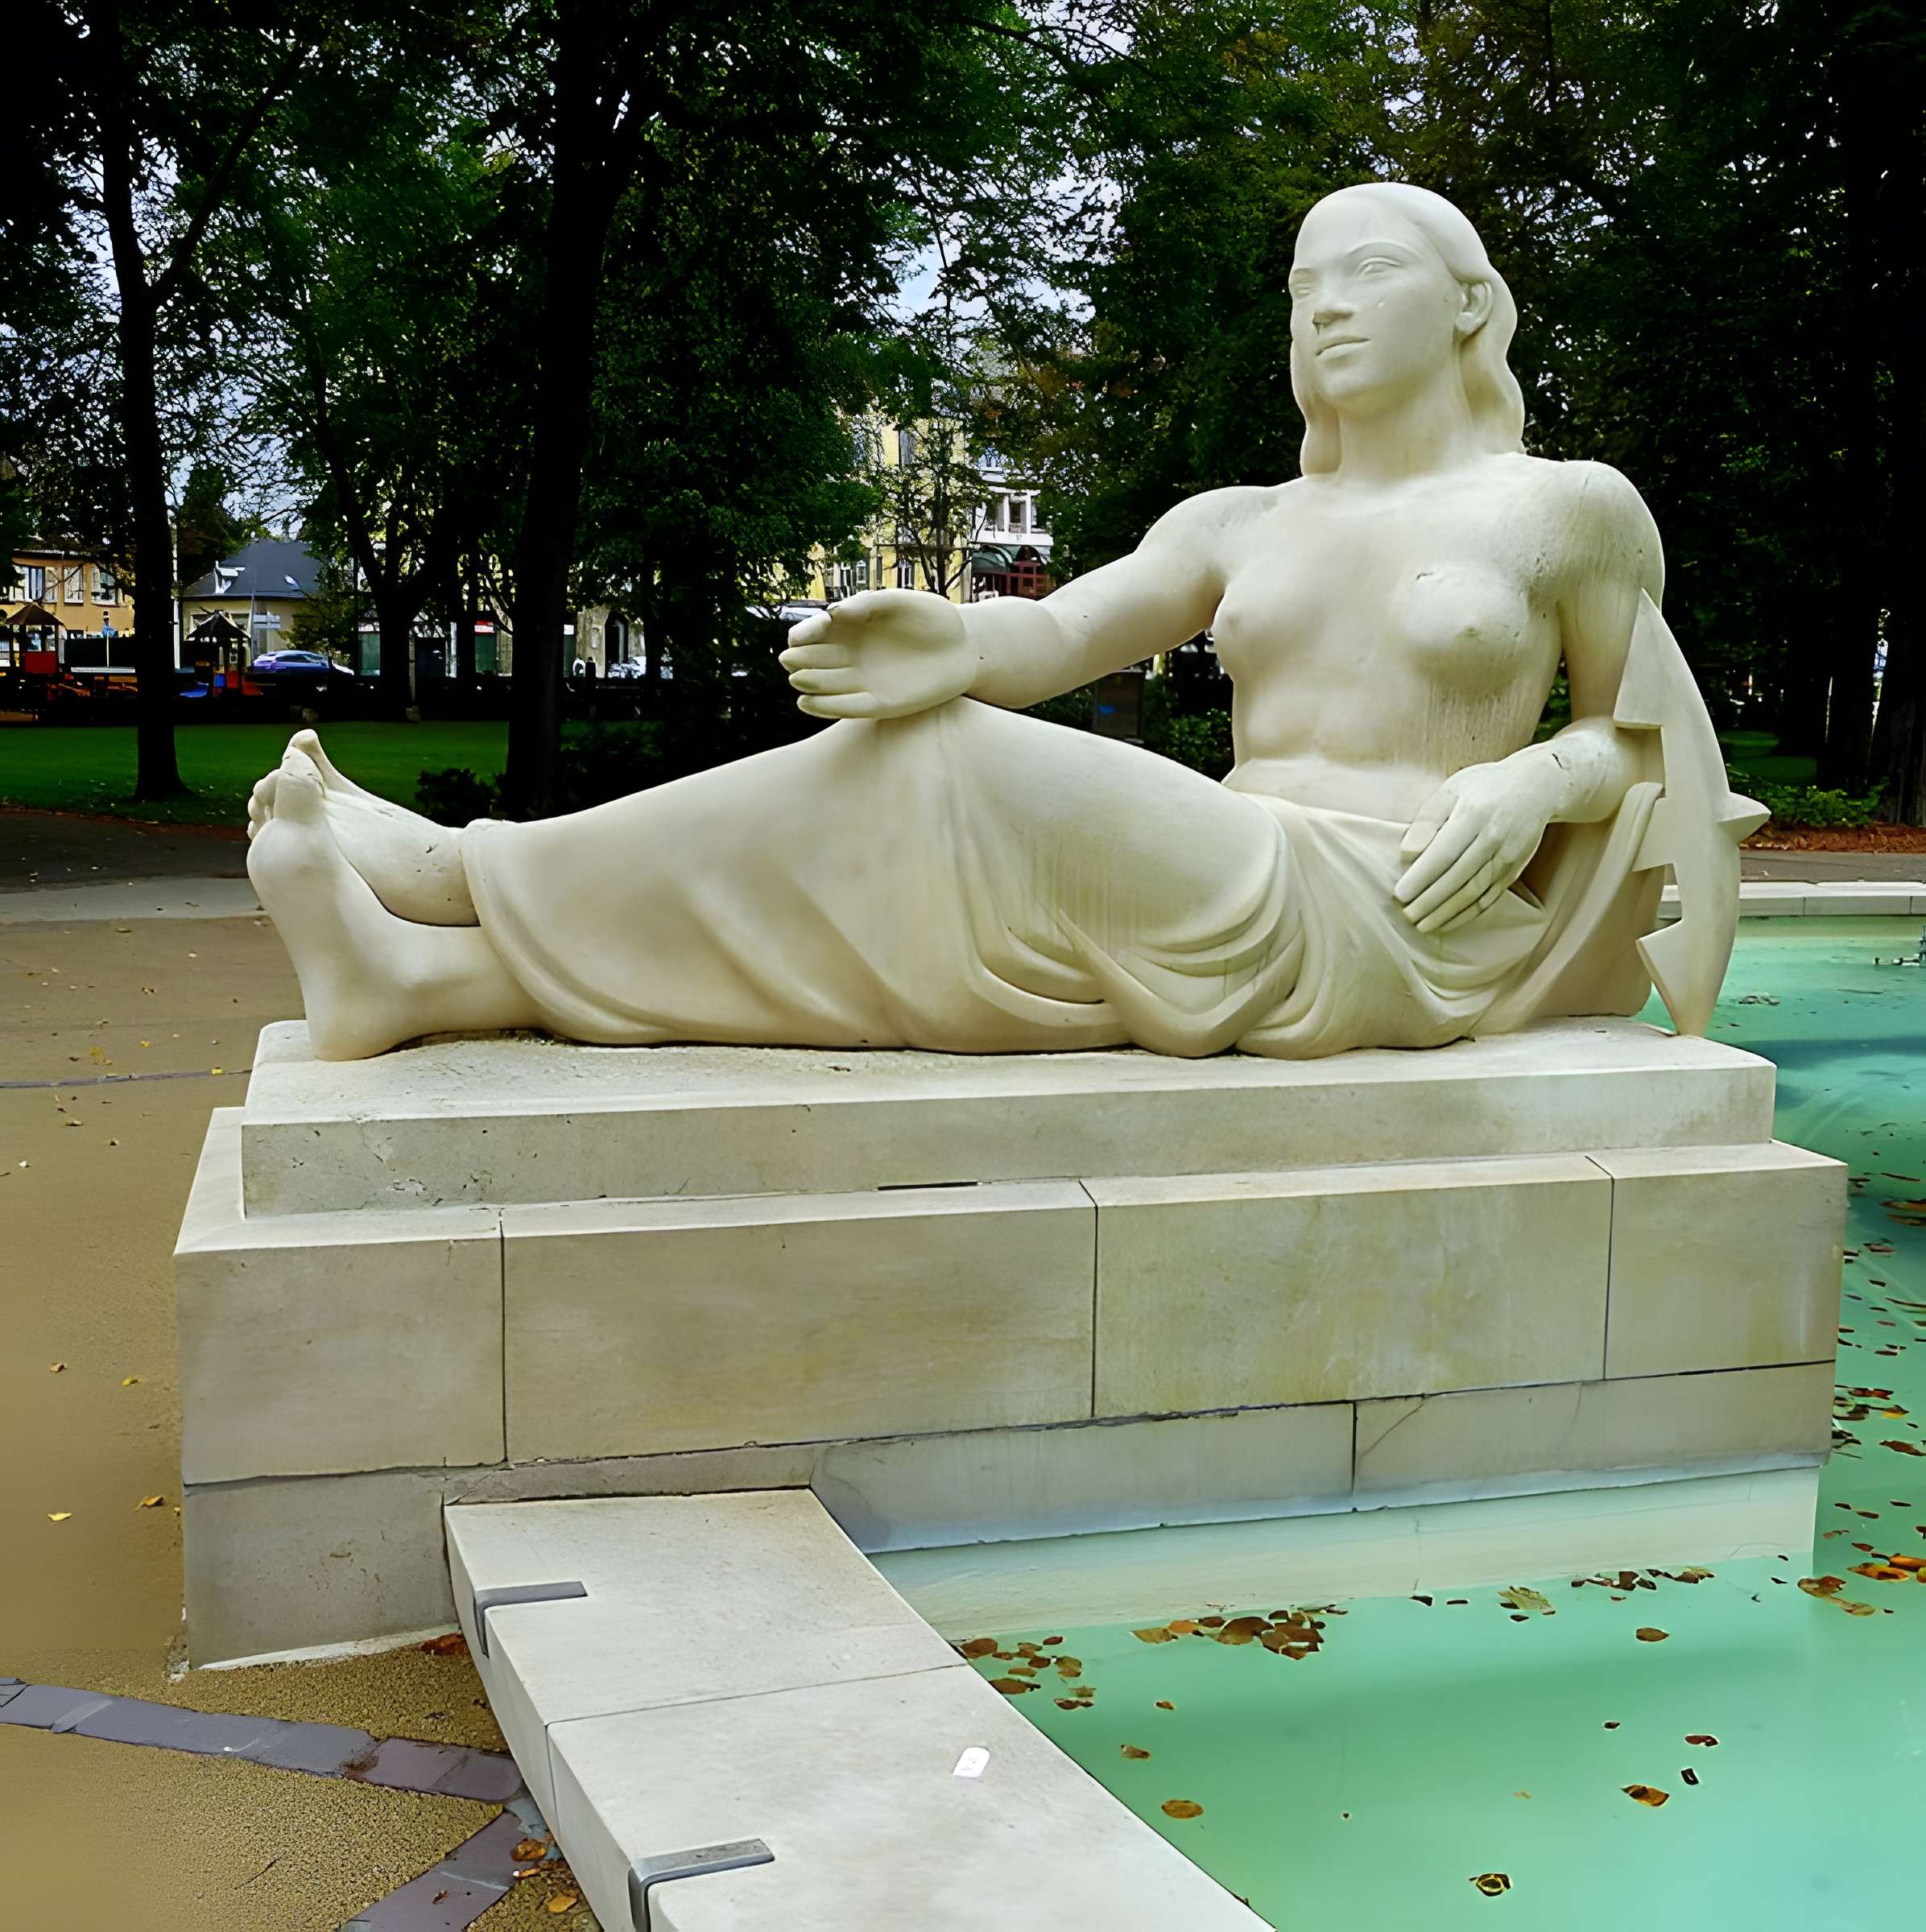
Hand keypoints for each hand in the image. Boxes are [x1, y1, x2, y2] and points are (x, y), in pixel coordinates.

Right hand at [779, 590, 975, 719]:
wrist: (963, 647)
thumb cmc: (932, 618)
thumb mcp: (902, 601)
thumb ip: (869, 603)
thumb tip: (835, 613)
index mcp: (851, 627)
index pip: (816, 631)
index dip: (805, 633)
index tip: (805, 633)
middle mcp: (851, 655)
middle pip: (814, 659)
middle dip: (800, 659)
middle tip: (791, 659)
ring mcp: (863, 680)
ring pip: (826, 684)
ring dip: (809, 682)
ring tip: (799, 679)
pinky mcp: (879, 704)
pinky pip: (847, 708)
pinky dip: (825, 707)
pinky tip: (806, 703)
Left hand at [1395, 758, 1557, 933]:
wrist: (1537, 787)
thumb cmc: (1484, 786)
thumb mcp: (1452, 790)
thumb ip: (1427, 821)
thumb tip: (1406, 853)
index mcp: (1474, 815)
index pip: (1444, 853)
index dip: (1421, 877)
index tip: (1399, 894)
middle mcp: (1494, 838)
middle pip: (1459, 878)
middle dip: (1430, 901)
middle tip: (1406, 915)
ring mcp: (1508, 857)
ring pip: (1474, 892)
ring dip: (1447, 913)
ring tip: (1422, 926)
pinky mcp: (1514, 870)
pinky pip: (1490, 898)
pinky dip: (1468, 913)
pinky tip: (1448, 923)